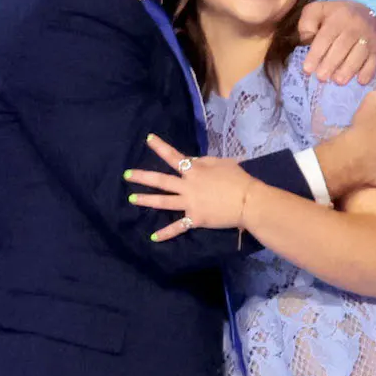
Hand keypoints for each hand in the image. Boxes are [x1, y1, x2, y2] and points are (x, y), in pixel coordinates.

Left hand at [124, 134, 256, 241]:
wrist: (248, 201)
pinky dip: (166, 233)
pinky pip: (178, 227)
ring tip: (132, 199)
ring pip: (164, 202)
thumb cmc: (238, 179)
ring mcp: (190, 204)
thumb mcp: (222, 162)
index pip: (173, 156)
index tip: (148, 139)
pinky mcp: (195, 219)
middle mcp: (188, 186)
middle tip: (127, 175)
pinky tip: (153, 237)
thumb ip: (204, 161)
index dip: (160, 147)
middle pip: (161, 181)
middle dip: (143, 177)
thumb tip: (192, 162)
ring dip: (147, 200)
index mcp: (195, 170)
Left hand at [297, 0, 375, 85]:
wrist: (363, 12)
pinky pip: (374, 61)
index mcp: (337, 18)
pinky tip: (360, 81)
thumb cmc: (333, 16)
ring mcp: (369, 37)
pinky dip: (368, 72)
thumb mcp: (317, 11)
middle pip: (342, 47)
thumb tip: (307, 38)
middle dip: (330, 64)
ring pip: (359, 55)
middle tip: (321, 78)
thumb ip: (307, 22)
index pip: (325, 38)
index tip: (307, 69)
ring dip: (348, 70)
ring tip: (337, 81)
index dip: (316, 55)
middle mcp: (355, 26)